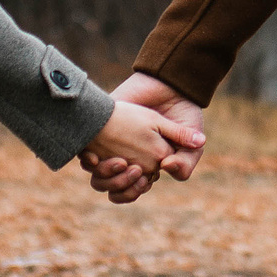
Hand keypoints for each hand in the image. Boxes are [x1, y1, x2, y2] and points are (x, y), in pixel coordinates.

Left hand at [81, 72, 206, 204]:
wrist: (170, 85)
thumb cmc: (183, 114)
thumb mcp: (191, 141)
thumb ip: (185, 162)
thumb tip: (167, 167)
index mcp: (146, 166)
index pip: (132, 190)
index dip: (134, 191)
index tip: (144, 180)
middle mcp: (127, 159)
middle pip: (112, 187)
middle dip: (120, 186)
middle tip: (134, 170)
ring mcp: (112, 146)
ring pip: (98, 176)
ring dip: (107, 176)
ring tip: (122, 161)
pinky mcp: (100, 131)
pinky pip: (85, 157)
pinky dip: (89, 161)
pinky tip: (98, 155)